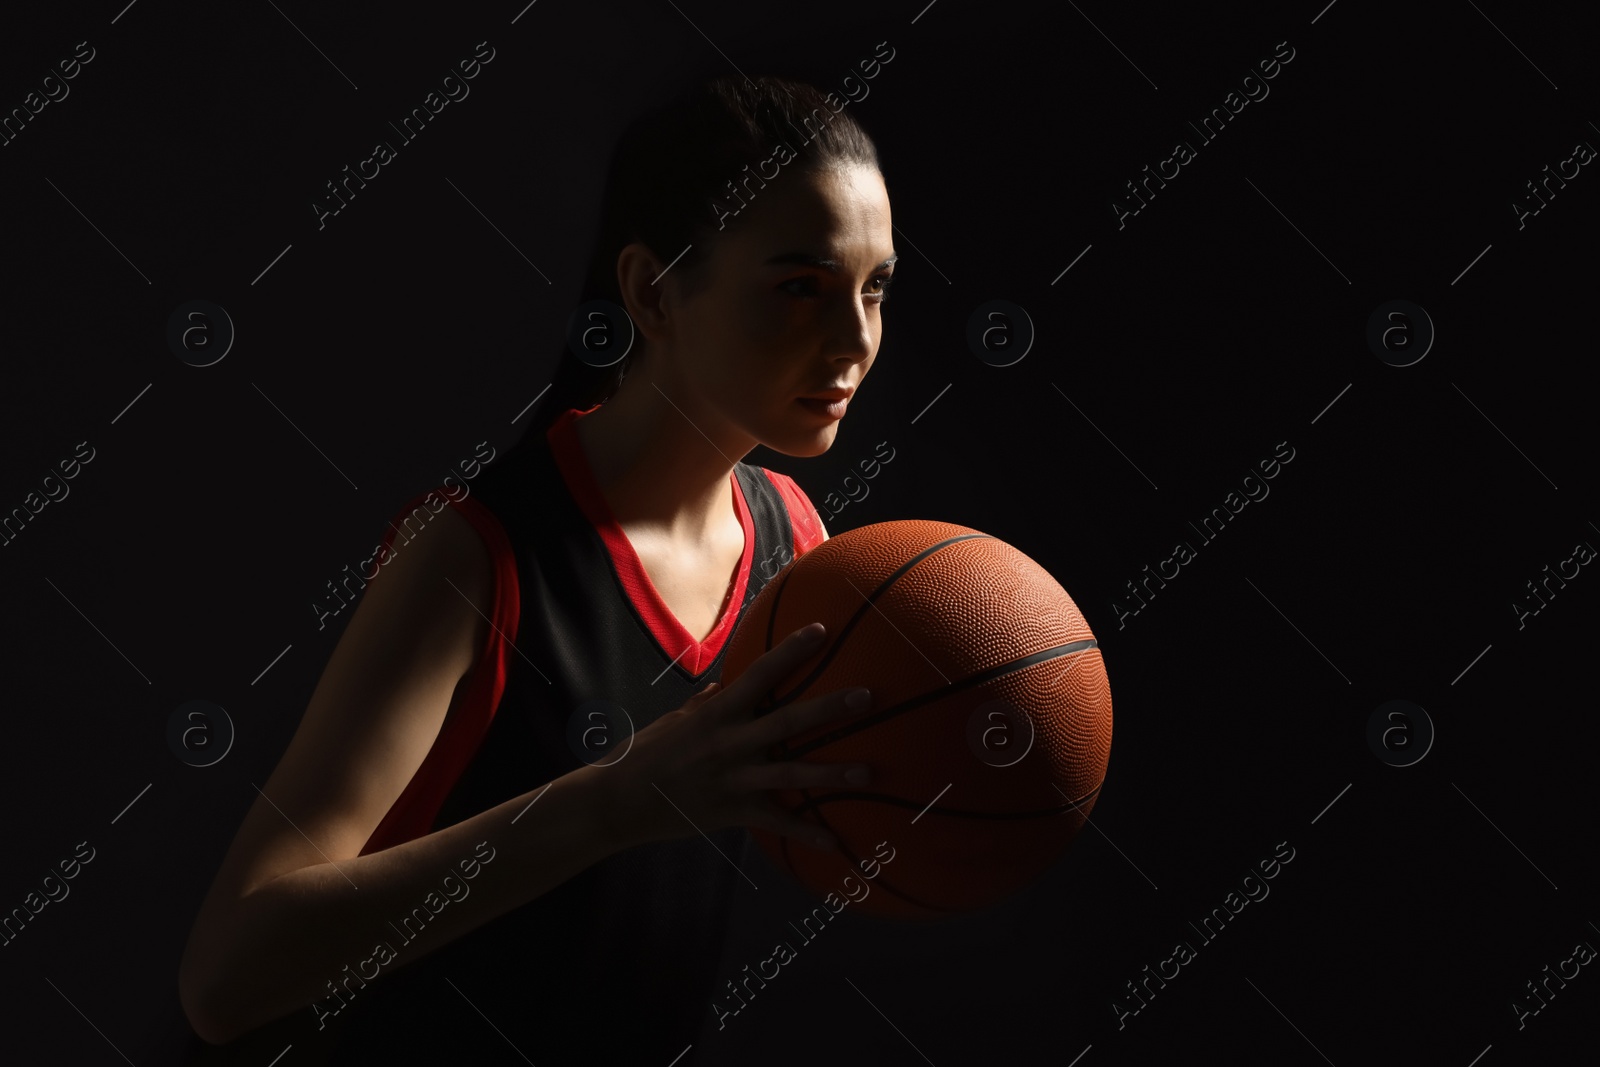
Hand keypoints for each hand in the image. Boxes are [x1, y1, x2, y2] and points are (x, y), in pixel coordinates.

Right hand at [590, 623, 872, 852]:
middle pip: (788, 722)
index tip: (822, 631)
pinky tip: (837, 843)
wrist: (621, 801)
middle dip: (830, 709)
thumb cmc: (644, 754)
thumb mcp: (674, 720)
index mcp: (717, 714)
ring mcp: (735, 779)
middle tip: (868, 697)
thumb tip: (728, 682)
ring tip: (868, 771)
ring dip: (832, 773)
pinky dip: (808, 833)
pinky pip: (778, 823)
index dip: (791, 651)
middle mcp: (730, 743)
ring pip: (792, 773)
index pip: (760, 674)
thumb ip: (706, 702)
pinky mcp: (735, 811)